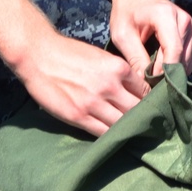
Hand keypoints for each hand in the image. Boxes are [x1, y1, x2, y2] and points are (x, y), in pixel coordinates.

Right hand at [18, 31, 146, 136]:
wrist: (38, 55)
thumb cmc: (69, 53)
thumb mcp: (100, 56)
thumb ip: (117, 72)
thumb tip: (134, 88)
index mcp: (118, 68)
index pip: (145, 90)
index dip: (150, 100)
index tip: (152, 107)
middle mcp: (110, 86)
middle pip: (138, 110)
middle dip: (144, 117)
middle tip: (146, 125)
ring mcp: (94, 103)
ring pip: (123, 124)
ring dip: (128, 129)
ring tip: (132, 134)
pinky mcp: (79, 116)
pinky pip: (103, 133)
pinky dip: (111, 137)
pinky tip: (114, 137)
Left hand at [109, 0, 191, 78]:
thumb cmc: (127, 10)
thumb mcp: (122, 33)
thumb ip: (135, 58)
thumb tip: (146, 85)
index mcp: (166, 16)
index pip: (174, 52)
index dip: (163, 73)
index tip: (148, 84)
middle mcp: (185, 20)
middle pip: (181, 59)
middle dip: (166, 75)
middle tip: (148, 84)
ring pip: (187, 62)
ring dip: (171, 72)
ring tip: (152, 75)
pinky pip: (189, 59)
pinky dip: (177, 67)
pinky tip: (161, 67)